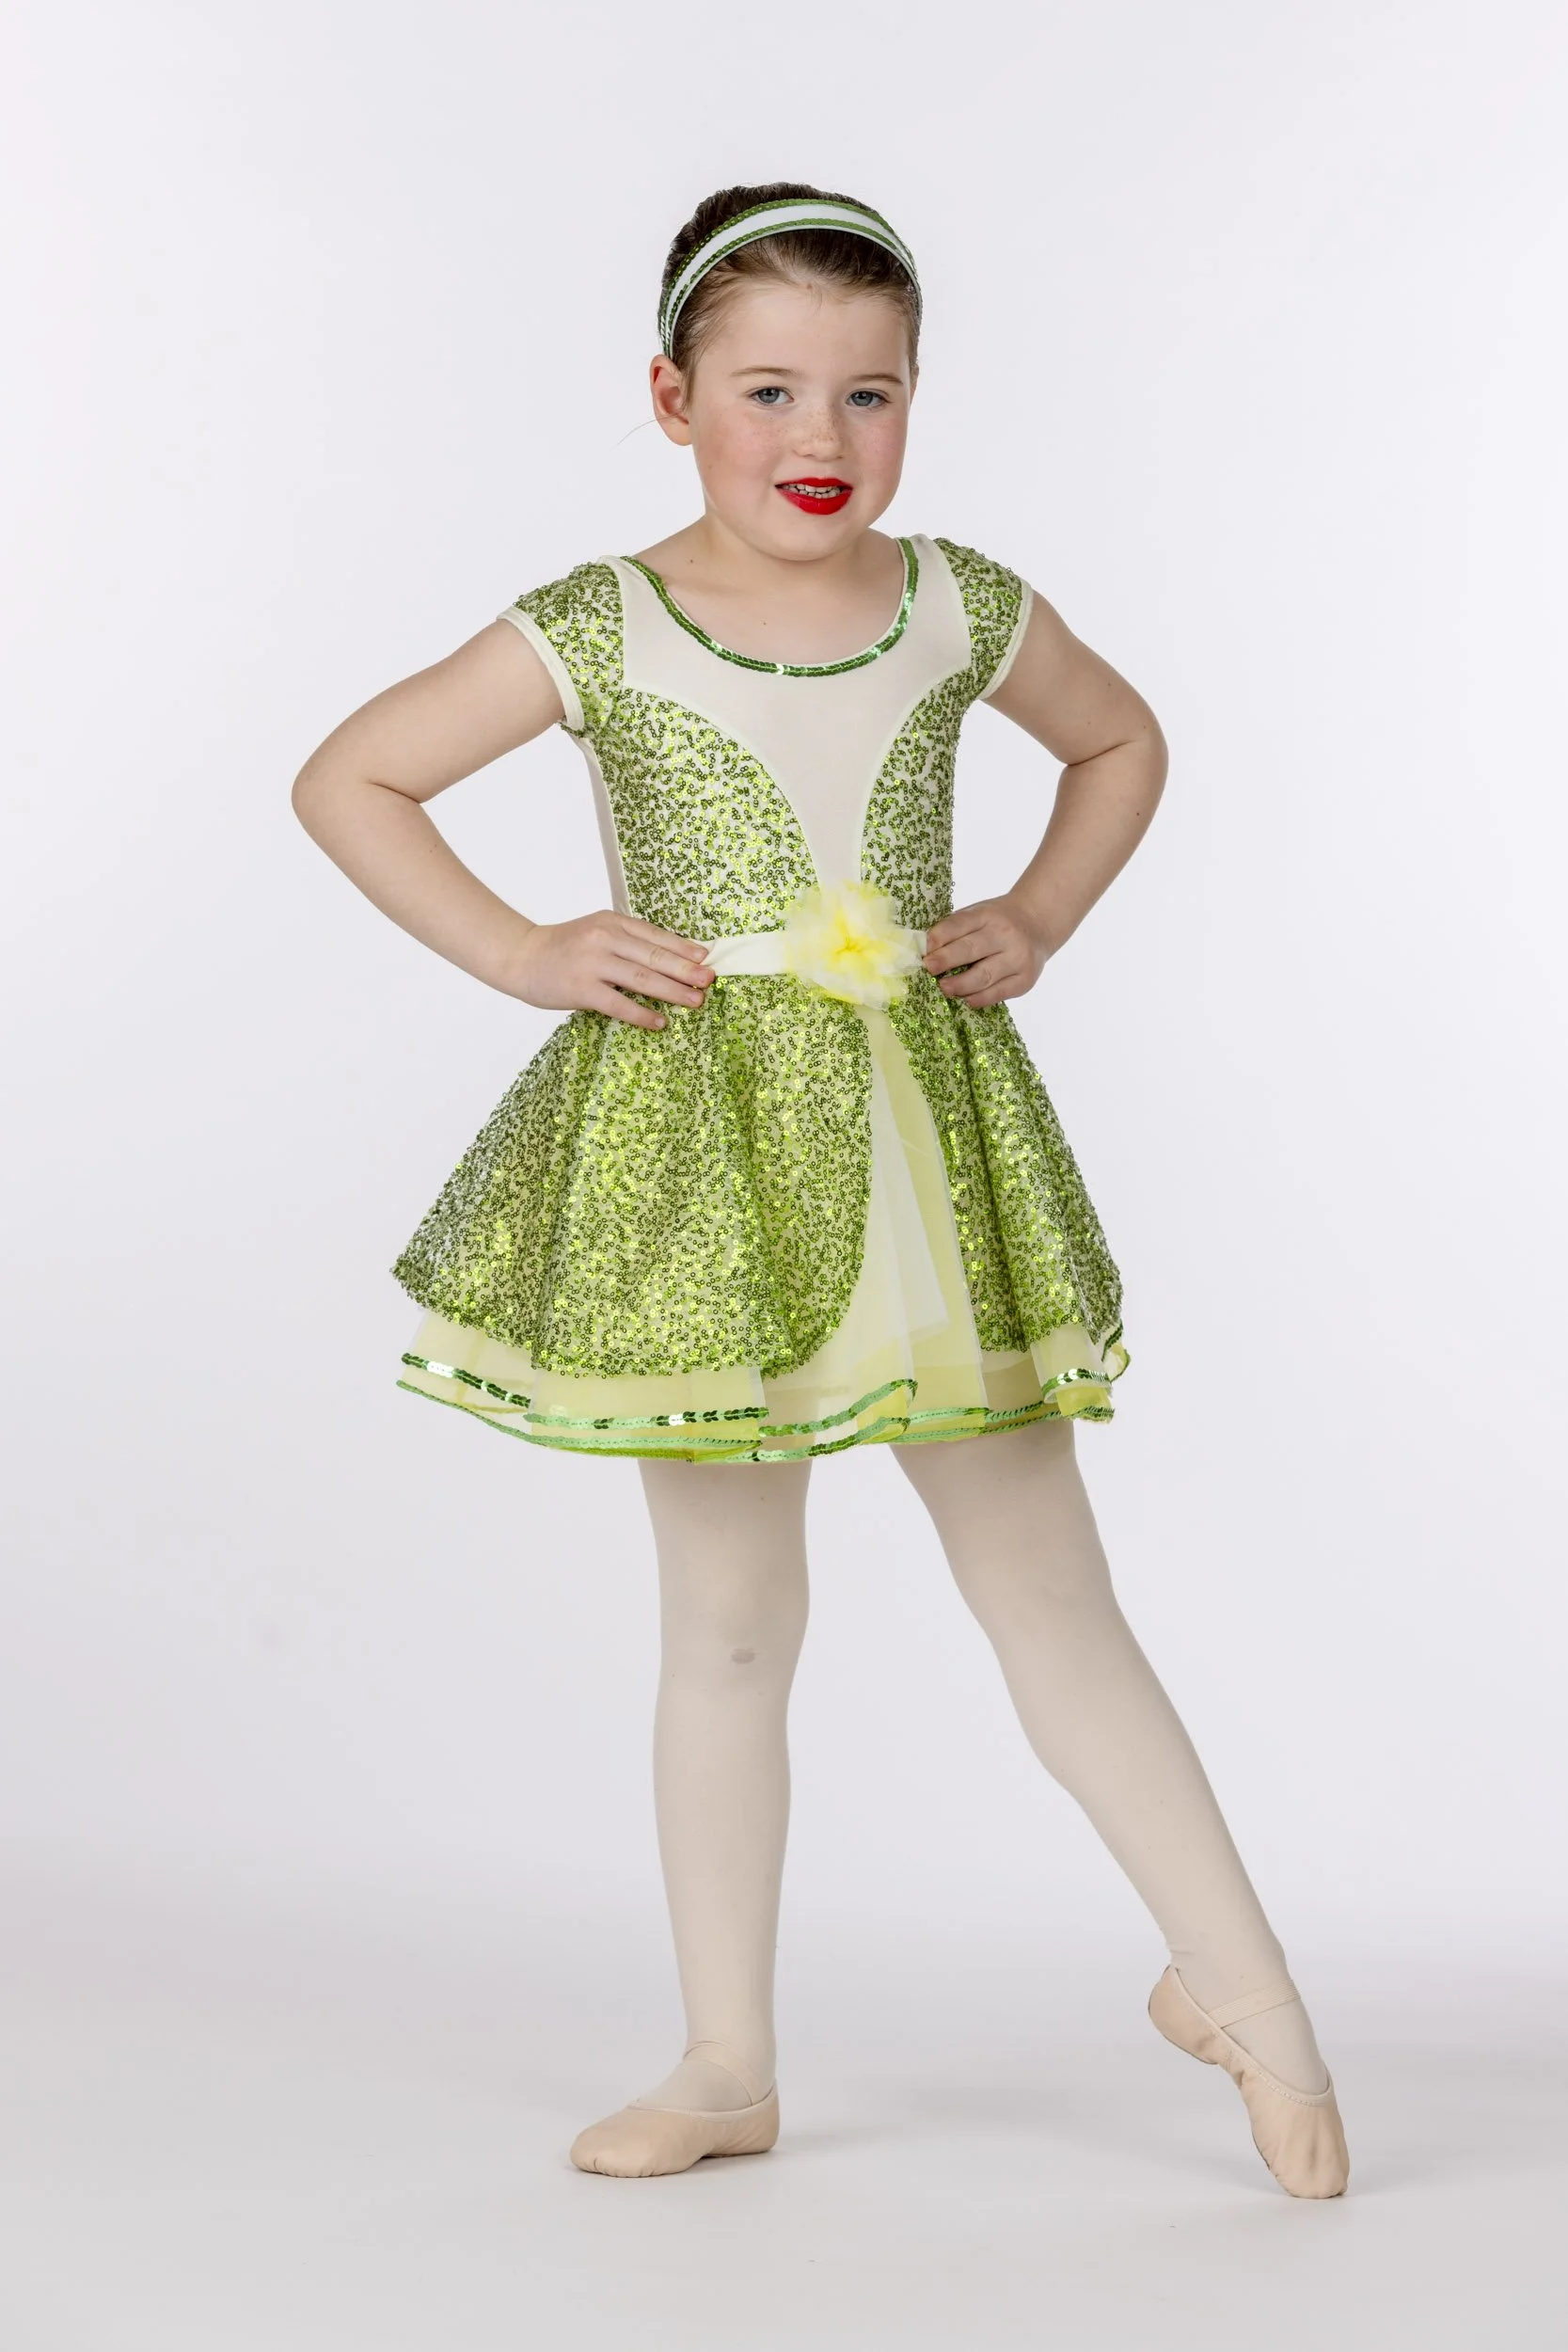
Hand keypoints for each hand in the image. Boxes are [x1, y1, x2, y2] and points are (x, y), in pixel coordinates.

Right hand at [507, 911, 713, 1029]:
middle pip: (654, 957)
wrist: (520, 956)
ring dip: (673, 991)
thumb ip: (626, 941)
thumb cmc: (563, 948)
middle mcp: (604, 938)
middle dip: (686, 970)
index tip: (707, 959)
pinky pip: (619, 1005)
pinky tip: (660, 1022)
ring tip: (696, 1001)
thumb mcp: (596, 932)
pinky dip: (642, 1014)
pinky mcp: (581, 989)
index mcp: (612, 922)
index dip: (684, 948)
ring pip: (642, 979)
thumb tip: (670, 960)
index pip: (656, 935)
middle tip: (710, 981)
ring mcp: (592, 964)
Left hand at [923, 893, 1052, 1007]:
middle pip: (971, 949)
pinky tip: (966, 998)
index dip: (940, 936)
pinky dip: (979, 998)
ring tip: (944, 988)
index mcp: (988, 914)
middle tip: (929, 969)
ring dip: (960, 985)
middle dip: (946, 960)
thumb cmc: (997, 922)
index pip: (960, 924)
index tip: (924, 949)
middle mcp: (1005, 935)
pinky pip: (998, 993)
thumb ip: (955, 930)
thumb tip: (925, 953)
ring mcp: (1017, 958)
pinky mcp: (1025, 980)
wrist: (1037, 924)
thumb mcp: (978, 914)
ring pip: (984, 976)